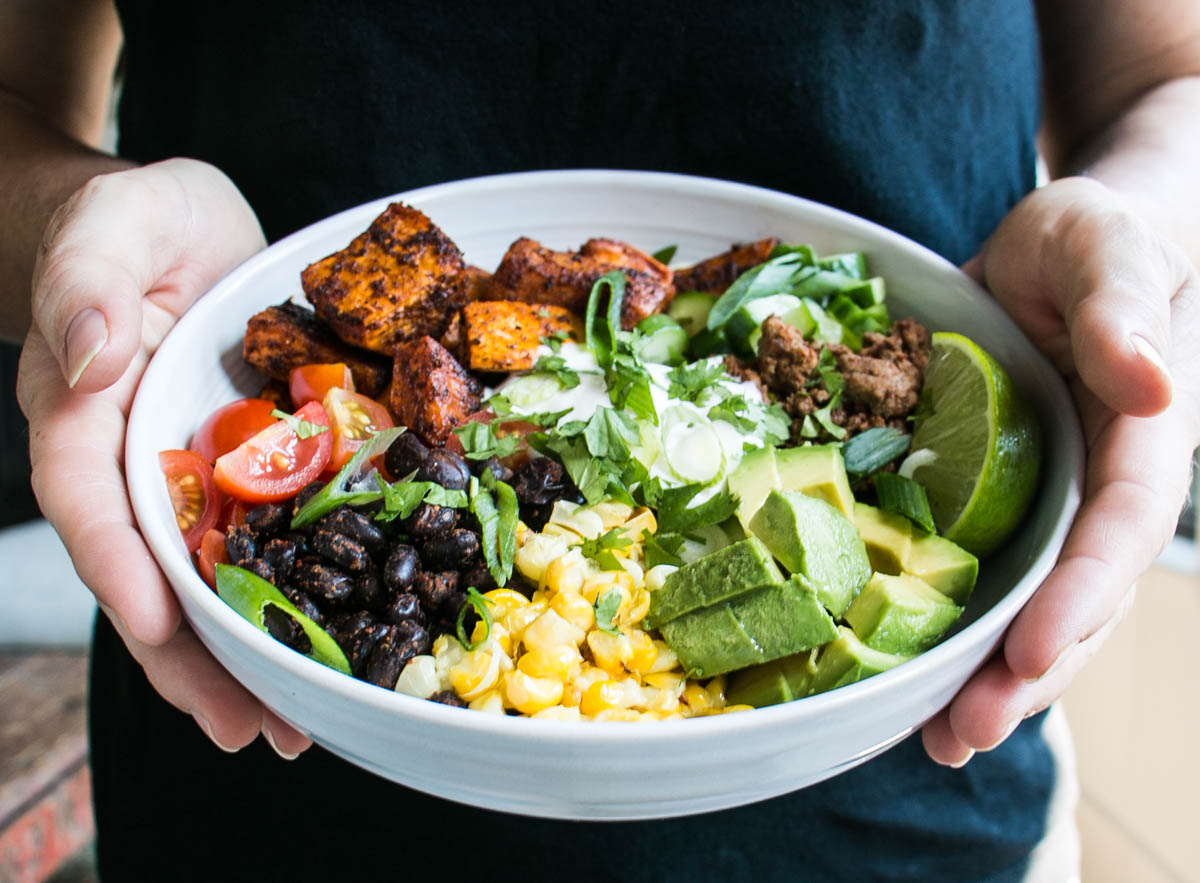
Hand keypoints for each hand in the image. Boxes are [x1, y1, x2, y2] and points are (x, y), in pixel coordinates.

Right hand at [17, 158, 311, 758]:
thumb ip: (87, 286)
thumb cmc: (129, 220)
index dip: (124, 572)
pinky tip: (336, 640)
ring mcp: (195, 474)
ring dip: (251, 653)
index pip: (92, 507)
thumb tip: (86, 358)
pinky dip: (296, 593)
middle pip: (155, 575)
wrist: (179, 226)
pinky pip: (271, 539)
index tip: (160, 630)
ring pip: (213, 577)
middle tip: (251, 731)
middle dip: (196, 659)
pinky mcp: (251, 466)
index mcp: (84, 418)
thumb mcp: (110, 229)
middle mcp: (135, 464)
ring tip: (298, 722)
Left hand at [921, 176, 1199, 764]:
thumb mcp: (1106, 248)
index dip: (1078, 598)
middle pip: (1074, 598)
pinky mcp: (988, 494)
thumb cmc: (1094, 236)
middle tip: (960, 736)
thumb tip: (1153, 385)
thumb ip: (1122, 308)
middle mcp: (1097, 489)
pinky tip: (894, 665)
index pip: (1119, 533)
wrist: (1056, 245)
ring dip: (982, 672)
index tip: (1028, 658)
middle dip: (1024, 672)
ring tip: (933, 739)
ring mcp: (1043, 499)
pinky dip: (940, 617)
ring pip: (1024, 600)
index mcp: (1142, 442)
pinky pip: (971, 566)